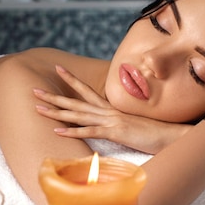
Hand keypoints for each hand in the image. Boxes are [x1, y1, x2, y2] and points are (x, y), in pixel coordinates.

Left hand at [33, 65, 189, 153]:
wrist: (170, 134)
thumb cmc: (152, 132)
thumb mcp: (131, 125)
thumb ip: (118, 123)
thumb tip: (109, 125)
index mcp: (110, 108)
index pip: (87, 91)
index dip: (71, 80)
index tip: (58, 69)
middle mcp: (107, 111)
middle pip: (76, 101)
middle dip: (54, 95)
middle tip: (34, 90)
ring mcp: (110, 120)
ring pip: (77, 114)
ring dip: (56, 111)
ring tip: (38, 107)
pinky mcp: (115, 132)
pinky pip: (89, 132)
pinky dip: (72, 132)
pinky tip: (57, 132)